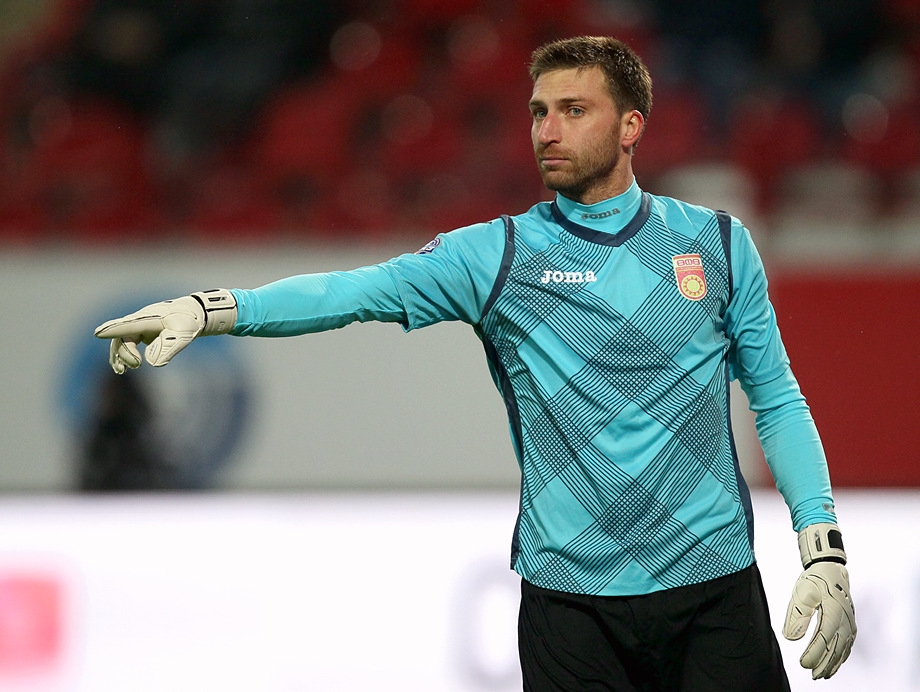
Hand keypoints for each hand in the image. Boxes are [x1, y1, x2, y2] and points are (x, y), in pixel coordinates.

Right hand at [94, 289, 236, 372]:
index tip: (99, 333)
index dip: (113, 329)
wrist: (193, 314)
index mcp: (148, 318)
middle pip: (122, 337)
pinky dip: (122, 355)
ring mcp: (138, 326)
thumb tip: (152, 363)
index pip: (128, 325)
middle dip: (126, 353)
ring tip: (121, 371)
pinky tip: (122, 368)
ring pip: (121, 341)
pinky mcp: (140, 332)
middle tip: (137, 365)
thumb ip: (168, 347)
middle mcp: (139, 320)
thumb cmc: (188, 322)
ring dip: (120, 356)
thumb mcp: (183, 335)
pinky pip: (125, 343)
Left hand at [782, 523, 855, 678]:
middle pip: (836, 648)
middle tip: (812, 675)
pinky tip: (834, 665)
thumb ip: (797, 616)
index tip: (803, 664)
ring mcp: (849, 623)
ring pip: (843, 649)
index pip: (824, 639)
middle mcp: (845, 620)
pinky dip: (841, 657)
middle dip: (824, 664)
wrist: (831, 569)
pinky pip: (847, 645)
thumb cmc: (815, 579)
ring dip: (833, 664)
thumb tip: (791, 638)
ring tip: (822, 675)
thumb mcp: (801, 593)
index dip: (815, 654)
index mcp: (833, 612)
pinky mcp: (849, 624)